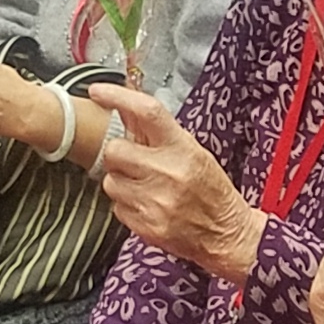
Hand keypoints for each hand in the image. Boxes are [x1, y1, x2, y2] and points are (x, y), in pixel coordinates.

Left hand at [88, 82, 266, 280]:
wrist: (225, 232)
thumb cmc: (210, 189)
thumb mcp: (191, 151)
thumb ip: (157, 132)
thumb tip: (127, 108)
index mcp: (182, 148)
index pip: (146, 112)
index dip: (118, 96)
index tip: (98, 91)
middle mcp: (167, 172)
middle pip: (114, 150)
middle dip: (119, 154)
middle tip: (134, 161)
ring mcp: (155, 201)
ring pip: (110, 181)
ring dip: (121, 182)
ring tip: (145, 187)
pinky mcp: (145, 226)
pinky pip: (116, 207)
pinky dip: (127, 205)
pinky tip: (148, 205)